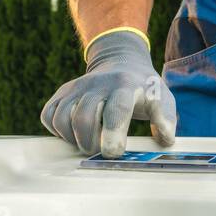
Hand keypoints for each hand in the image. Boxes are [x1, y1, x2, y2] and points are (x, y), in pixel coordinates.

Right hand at [41, 30, 177, 156]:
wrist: (121, 62)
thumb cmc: (143, 89)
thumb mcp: (162, 98)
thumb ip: (166, 118)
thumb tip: (165, 139)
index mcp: (125, 86)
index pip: (116, 110)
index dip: (113, 134)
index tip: (113, 153)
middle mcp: (97, 84)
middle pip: (83, 118)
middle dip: (90, 143)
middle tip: (102, 150)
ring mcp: (77, 87)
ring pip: (63, 119)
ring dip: (74, 139)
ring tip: (90, 141)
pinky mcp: (62, 92)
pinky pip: (49, 116)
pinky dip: (58, 131)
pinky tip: (75, 132)